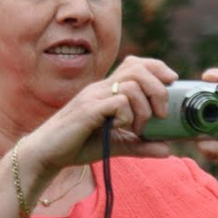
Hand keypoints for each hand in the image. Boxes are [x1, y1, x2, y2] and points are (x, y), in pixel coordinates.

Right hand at [20, 57, 178, 178]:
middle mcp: (100, 88)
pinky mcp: (87, 110)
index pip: (135, 63)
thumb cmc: (77, 145)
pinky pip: (118, 102)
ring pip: (131, 86)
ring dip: (144, 108)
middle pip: (138, 69)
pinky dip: (127, 116)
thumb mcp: (115, 144)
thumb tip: (168, 150)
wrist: (45, 153)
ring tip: (138, 128)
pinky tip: (121, 128)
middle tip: (161, 115)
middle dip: (158, 89)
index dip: (157, 67)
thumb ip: (140, 145)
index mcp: (106, 89)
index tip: (172, 82)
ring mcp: (93, 97)